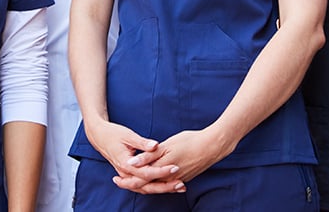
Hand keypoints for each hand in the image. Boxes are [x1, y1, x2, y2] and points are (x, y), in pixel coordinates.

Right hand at [84, 119, 178, 186]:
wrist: (99, 137)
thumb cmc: (113, 134)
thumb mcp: (128, 135)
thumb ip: (142, 142)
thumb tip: (156, 145)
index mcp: (125, 164)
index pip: (146, 172)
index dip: (162, 171)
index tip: (175, 167)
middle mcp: (125, 173)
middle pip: (147, 186)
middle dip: (165, 186)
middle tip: (181, 184)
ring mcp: (127, 176)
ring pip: (145, 188)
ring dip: (162, 189)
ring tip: (179, 187)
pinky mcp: (130, 175)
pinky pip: (143, 185)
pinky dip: (155, 186)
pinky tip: (168, 185)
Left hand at [114, 128, 235, 193]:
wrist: (213, 146)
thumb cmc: (190, 141)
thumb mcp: (167, 146)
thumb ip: (148, 156)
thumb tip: (132, 162)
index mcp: (162, 170)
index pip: (140, 179)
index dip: (127, 180)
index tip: (115, 178)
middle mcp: (169, 179)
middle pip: (146, 186)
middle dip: (132, 184)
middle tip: (118, 181)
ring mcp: (177, 179)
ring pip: (156, 186)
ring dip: (143, 184)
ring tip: (132, 180)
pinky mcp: (183, 178)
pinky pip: (165, 184)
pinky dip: (155, 183)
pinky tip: (152, 180)